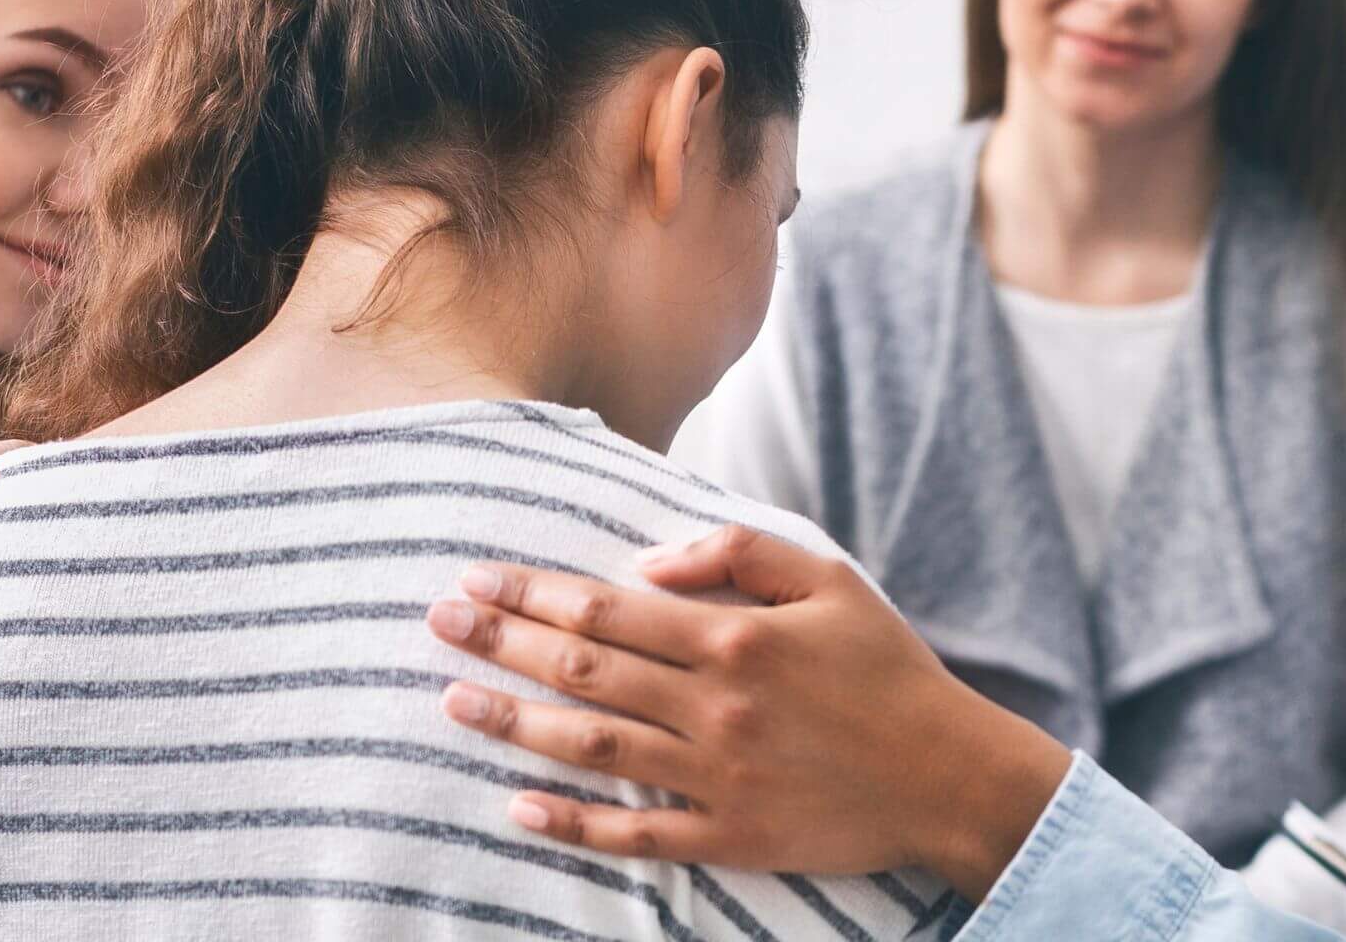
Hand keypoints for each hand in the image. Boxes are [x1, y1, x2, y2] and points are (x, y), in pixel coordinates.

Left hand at [425, 524, 1070, 899]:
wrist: (952, 777)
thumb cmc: (885, 667)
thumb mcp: (826, 579)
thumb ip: (735, 552)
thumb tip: (645, 564)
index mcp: (732, 638)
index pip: (606, 610)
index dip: (533, 593)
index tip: (476, 577)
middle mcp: (714, 707)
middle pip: (584, 671)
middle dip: (502, 643)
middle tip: (438, 621)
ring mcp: (718, 778)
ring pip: (594, 748)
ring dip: (517, 722)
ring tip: (453, 701)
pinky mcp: (731, 837)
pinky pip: (637, 835)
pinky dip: (574, 826)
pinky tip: (518, 809)